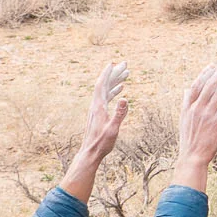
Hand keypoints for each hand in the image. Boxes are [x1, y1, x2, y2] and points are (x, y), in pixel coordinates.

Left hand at [60, 61, 128, 199]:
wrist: (90, 153)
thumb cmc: (101, 143)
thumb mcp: (113, 129)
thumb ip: (119, 114)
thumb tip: (125, 99)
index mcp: (98, 107)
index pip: (101, 85)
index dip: (107, 74)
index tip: (113, 63)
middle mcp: (96, 106)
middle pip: (104, 85)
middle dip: (114, 74)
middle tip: (125, 65)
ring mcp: (97, 110)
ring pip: (106, 90)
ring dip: (115, 81)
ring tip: (126, 74)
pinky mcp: (99, 114)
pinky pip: (107, 98)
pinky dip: (113, 91)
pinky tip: (120, 90)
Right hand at [172, 61, 216, 191]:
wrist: (192, 157)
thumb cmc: (190, 140)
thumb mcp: (183, 120)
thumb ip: (186, 104)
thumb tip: (186, 90)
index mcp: (187, 107)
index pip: (196, 85)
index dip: (204, 74)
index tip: (212, 65)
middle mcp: (196, 108)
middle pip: (209, 85)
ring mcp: (206, 114)